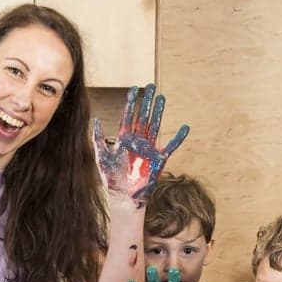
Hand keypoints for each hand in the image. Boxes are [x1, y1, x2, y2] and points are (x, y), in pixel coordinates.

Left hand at [93, 84, 188, 206]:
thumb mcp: (101, 157)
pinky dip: (178, 138)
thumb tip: (95, 118)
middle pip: (143, 117)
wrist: (123, 196)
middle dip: (146, 101)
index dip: (131, 102)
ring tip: (162, 97)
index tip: (134, 88)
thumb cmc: (111, 179)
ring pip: (155, 126)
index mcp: (124, 139)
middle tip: (150, 86)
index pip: (128, 116)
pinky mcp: (158, 159)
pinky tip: (185, 127)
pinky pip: (171, 146)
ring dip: (158, 112)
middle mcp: (137, 141)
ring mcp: (149, 149)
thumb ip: (98, 138)